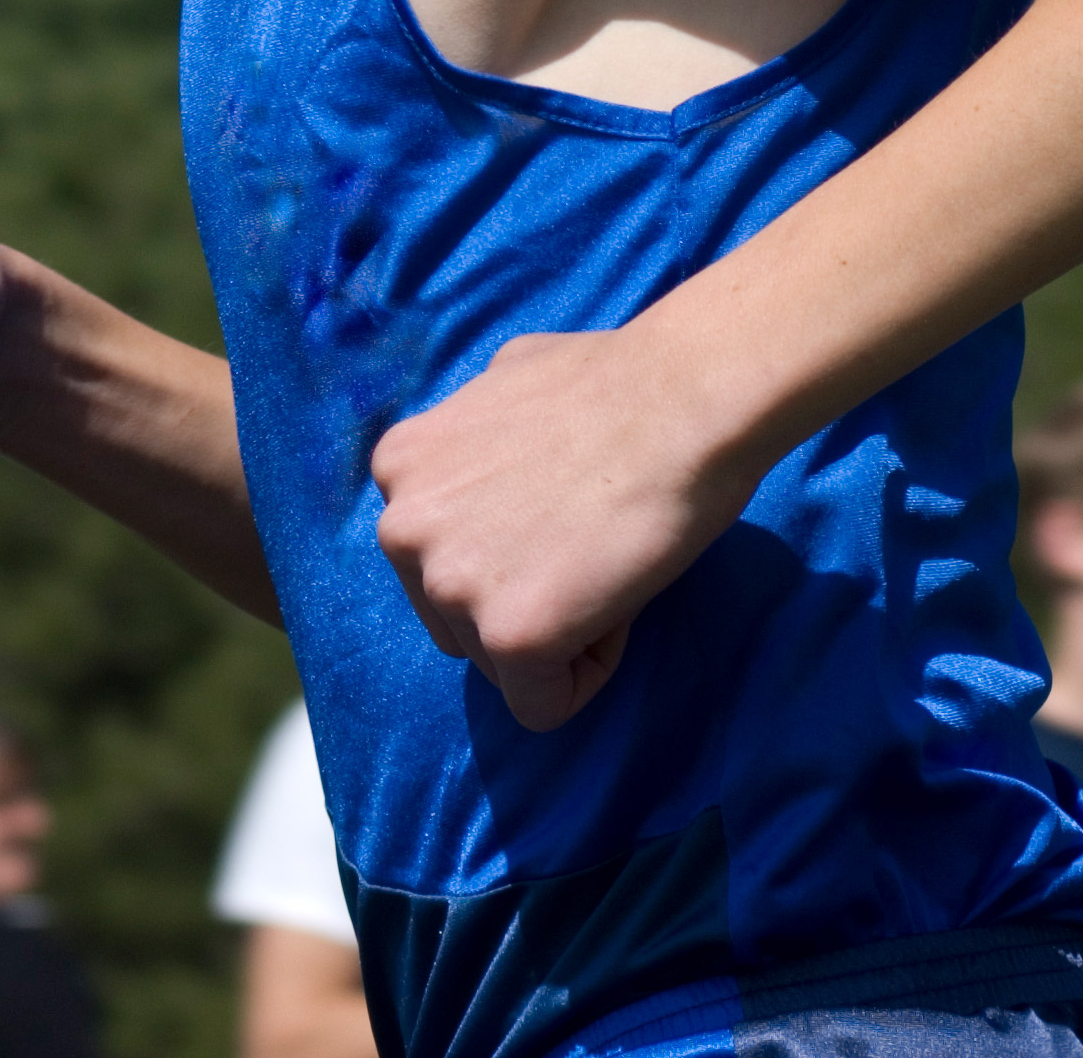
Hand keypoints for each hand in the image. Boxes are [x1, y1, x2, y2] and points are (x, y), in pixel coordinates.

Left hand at [369, 325, 760, 731]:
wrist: (683, 398)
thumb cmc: (620, 379)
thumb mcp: (505, 380)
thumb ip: (474, 438)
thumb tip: (488, 456)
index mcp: (399, 466)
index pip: (438, 552)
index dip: (513, 545)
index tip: (565, 512)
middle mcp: (402, 528)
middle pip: (456, 614)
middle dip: (522, 595)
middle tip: (590, 544)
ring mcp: (449, 584)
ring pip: (498, 659)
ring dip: (557, 629)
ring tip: (608, 564)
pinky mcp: (508, 634)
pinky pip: (542, 704)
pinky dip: (587, 673)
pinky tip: (620, 604)